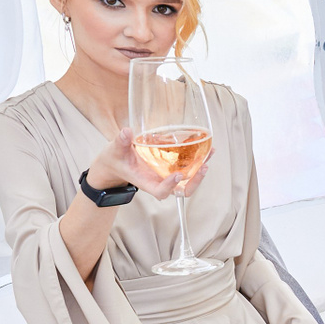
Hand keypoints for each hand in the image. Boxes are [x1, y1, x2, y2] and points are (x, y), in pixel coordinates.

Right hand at [86, 129, 201, 202]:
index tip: (178, 175)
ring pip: (188, 179)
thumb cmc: (115, 160)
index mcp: (146, 182)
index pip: (161, 192)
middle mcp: (159, 181)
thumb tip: (126, 131)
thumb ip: (121, 142)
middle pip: (182, 190)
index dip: (170, 186)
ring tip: (210, 153)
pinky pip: (187, 166)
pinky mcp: (170, 167)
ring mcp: (166, 175)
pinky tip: (206, 147)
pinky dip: (197, 158)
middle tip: (203, 166)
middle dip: (195, 182)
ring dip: (200, 169)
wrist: (116, 162)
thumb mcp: (115, 150)